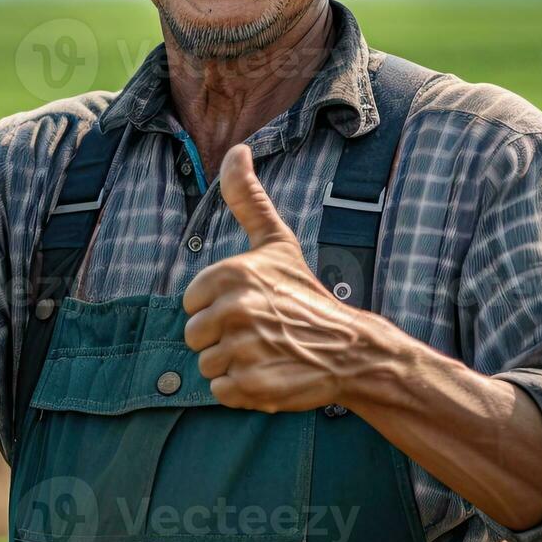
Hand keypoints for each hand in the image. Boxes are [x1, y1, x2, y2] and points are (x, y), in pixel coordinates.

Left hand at [182, 144, 377, 412]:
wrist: (351, 349)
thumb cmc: (306, 293)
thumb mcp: (276, 242)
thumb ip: (248, 198)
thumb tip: (237, 149)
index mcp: (232, 274)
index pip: (190, 303)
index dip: (216, 308)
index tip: (251, 305)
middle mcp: (236, 310)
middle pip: (193, 336)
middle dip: (222, 339)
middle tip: (260, 332)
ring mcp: (245, 349)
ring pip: (206, 365)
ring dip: (233, 364)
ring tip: (266, 352)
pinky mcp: (253, 385)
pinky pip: (221, 392)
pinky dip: (242, 390)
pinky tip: (270, 373)